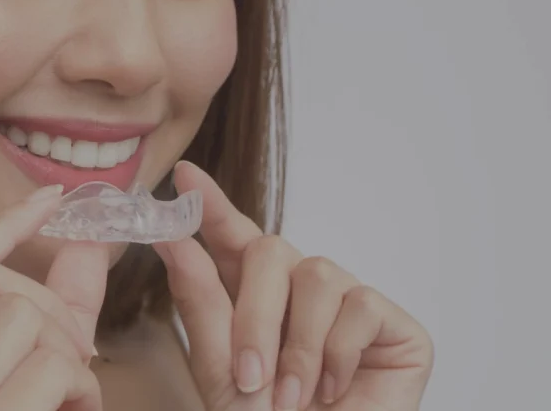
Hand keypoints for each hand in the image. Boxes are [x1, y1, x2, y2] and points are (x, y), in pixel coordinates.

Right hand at [0, 186, 110, 410]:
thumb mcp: (30, 383)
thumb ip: (60, 318)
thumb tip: (90, 243)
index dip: (4, 225)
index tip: (51, 198)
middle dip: (49, 305)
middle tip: (76, 357)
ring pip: (19, 314)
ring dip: (69, 354)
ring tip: (75, 396)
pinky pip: (49, 367)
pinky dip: (82, 388)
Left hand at [153, 162, 433, 410]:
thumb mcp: (219, 367)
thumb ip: (200, 300)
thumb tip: (171, 239)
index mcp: (252, 296)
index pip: (232, 237)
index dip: (211, 205)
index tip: (185, 174)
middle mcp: (299, 290)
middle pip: (272, 250)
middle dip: (255, 317)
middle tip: (250, 379)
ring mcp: (347, 303)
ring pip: (318, 274)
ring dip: (298, 345)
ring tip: (294, 397)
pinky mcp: (392, 324)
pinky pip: (360, 305)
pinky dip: (338, 356)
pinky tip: (334, 390)